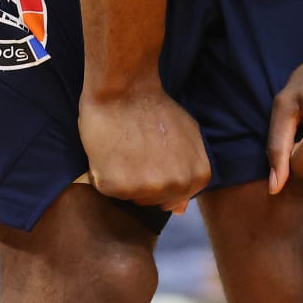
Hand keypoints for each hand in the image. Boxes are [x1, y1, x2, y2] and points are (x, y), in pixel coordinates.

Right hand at [79, 82, 210, 212]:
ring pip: (132, 198)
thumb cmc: (159, 110)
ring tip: (126, 151)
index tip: (156, 158)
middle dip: (145, 182)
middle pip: (154, 201)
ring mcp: (146, 189)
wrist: (127, 91)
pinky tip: (111, 152)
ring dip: (126, 181)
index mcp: (197, 177)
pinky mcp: (117, 187)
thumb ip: (190, 172)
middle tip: (140, 152)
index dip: (162, 178)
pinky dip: (105, 174)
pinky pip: (109, 190)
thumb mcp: (189, 138)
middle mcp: (175, 186)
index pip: (177, 199)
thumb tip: (180, 210)